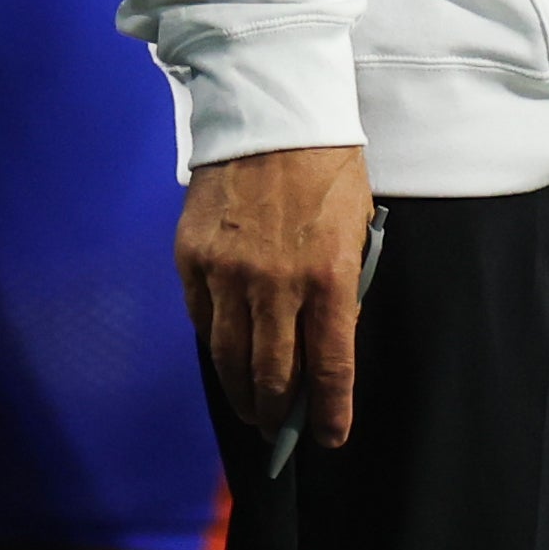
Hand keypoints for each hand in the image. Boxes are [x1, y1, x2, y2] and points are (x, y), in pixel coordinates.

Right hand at [179, 143, 374, 451]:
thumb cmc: (327, 166)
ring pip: (229, 358)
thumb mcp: (356, 227)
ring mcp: (227, 273)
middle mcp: (275, 284)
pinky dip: (215, 344)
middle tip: (279, 429)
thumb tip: (326, 339)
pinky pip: (202, 319)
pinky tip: (225, 355)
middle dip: (278, 412)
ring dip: (240, 392)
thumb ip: (342, 286)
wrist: (272, 111)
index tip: (330, 437)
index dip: (329, 412)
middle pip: (272, 374)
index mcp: (329, 276)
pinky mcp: (192, 259)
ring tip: (250, 408)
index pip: (329, 367)